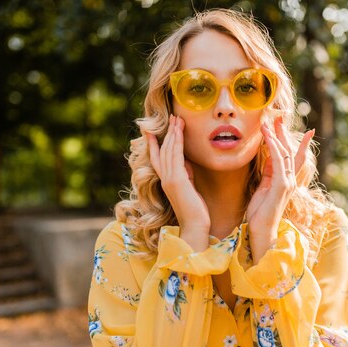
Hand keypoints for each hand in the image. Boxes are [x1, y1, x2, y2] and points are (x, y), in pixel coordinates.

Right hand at [147, 115, 209, 249]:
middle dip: (167, 133)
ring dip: (173, 134)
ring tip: (177, 120)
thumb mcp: (189, 188)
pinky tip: (179, 132)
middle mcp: (165, 179)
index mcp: (166, 181)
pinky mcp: (177, 180)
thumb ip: (186, 175)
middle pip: (163, 150)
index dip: (154, 144)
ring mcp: (169, 179)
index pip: (157, 159)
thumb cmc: (195, 211)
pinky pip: (176, 156)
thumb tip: (187, 162)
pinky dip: (177, 142)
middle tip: (172, 118)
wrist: (195, 227)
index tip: (152, 131)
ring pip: (169, 151)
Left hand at [246, 116, 314, 261]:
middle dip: (284, 133)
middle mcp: (290, 180)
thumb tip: (268, 157)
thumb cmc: (260, 214)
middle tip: (279, 116)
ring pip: (285, 153)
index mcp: (285, 181)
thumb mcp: (263, 189)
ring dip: (276, 136)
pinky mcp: (281, 186)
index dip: (297, 142)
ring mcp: (288, 183)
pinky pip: (279, 162)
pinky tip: (268, 137)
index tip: (299, 127)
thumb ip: (268, 173)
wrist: (261, 232)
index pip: (293, 157)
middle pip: (290, 150)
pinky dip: (274, 147)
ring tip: (269, 122)